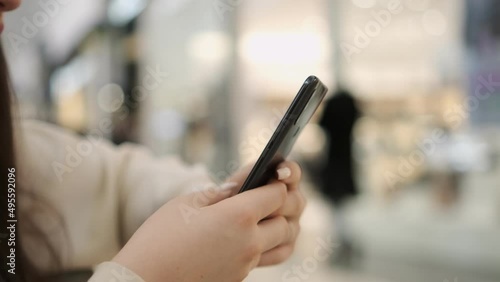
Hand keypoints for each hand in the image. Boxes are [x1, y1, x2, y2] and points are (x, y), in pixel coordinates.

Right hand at [113, 161, 303, 281]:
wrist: (143, 281)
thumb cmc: (159, 239)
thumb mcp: (187, 203)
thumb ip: (222, 191)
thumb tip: (245, 181)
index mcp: (238, 216)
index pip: (277, 194)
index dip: (276, 181)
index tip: (272, 174)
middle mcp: (249, 242)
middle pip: (286, 219)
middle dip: (286, 202)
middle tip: (276, 190)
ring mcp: (247, 264)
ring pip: (285, 242)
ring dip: (284, 225)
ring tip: (274, 212)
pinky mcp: (240, 277)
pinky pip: (269, 258)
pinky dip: (273, 244)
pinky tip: (262, 234)